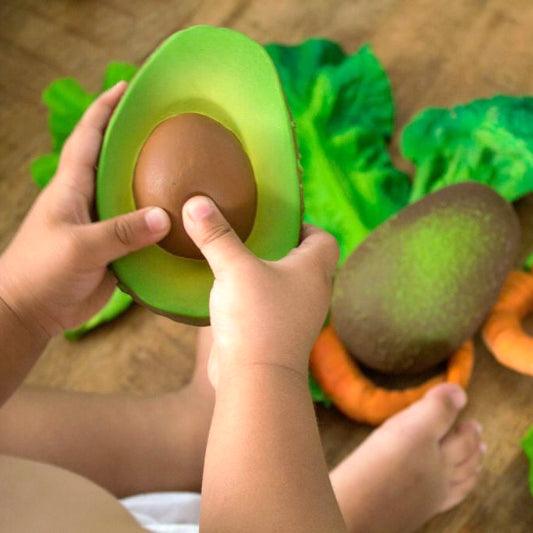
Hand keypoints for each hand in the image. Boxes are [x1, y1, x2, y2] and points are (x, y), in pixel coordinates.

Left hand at [0, 82, 170, 337]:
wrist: (31, 311)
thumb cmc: (42, 271)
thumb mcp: (80, 247)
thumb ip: (121, 232)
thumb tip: (165, 217)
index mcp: (72, 187)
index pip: (89, 137)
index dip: (105, 109)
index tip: (126, 86)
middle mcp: (89, 200)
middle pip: (115, 161)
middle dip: (137, 140)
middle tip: (169, 127)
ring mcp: (102, 225)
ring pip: (131, 196)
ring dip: (153, 184)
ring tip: (185, 171)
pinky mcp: (113, 249)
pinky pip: (140, 230)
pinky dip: (158, 223)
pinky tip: (181, 222)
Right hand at [182, 196, 338, 386]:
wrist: (256, 380)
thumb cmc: (256, 318)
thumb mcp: (234, 268)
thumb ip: (216, 235)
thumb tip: (196, 201)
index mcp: (314, 270)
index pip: (324, 239)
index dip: (306, 225)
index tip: (279, 220)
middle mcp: (312, 293)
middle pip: (305, 261)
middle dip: (282, 247)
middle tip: (254, 235)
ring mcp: (297, 317)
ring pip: (286, 286)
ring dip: (267, 273)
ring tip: (238, 260)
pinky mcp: (278, 335)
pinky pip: (270, 307)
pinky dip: (255, 296)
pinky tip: (230, 292)